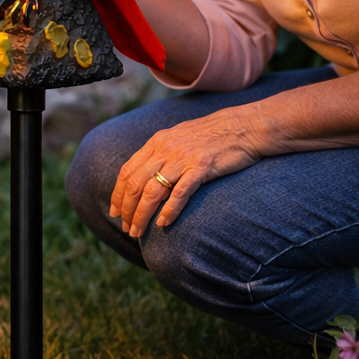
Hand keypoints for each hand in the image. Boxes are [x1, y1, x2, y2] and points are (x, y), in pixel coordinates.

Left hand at [110, 107, 264, 238]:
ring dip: (142, 214)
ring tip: (138, 231)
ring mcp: (183, 158)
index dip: (118, 193)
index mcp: (157, 142)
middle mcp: (166, 149)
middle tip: (126, 228)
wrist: (243, 126)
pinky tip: (163, 223)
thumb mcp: (179, 138)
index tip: (115, 212)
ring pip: (153, 190)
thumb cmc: (212, 136)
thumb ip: (162, 153)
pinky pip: (180, 192)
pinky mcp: (202, 167)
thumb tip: (147, 174)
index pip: (128, 170)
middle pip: (136, 183)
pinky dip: (169, 210)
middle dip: (127, 209)